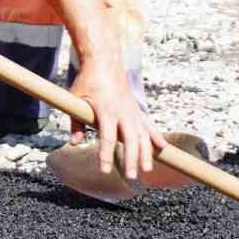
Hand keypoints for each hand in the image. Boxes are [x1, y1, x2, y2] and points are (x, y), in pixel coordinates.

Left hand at [69, 55, 167, 181]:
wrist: (104, 61)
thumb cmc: (88, 80)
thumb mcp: (76, 99)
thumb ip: (76, 123)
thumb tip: (75, 143)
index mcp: (106, 110)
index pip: (107, 137)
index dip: (106, 155)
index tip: (105, 170)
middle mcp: (122, 112)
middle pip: (131, 140)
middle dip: (132, 159)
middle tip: (132, 176)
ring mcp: (132, 111)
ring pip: (143, 135)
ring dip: (146, 153)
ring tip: (146, 169)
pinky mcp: (136, 110)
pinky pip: (149, 126)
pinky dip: (156, 137)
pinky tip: (163, 148)